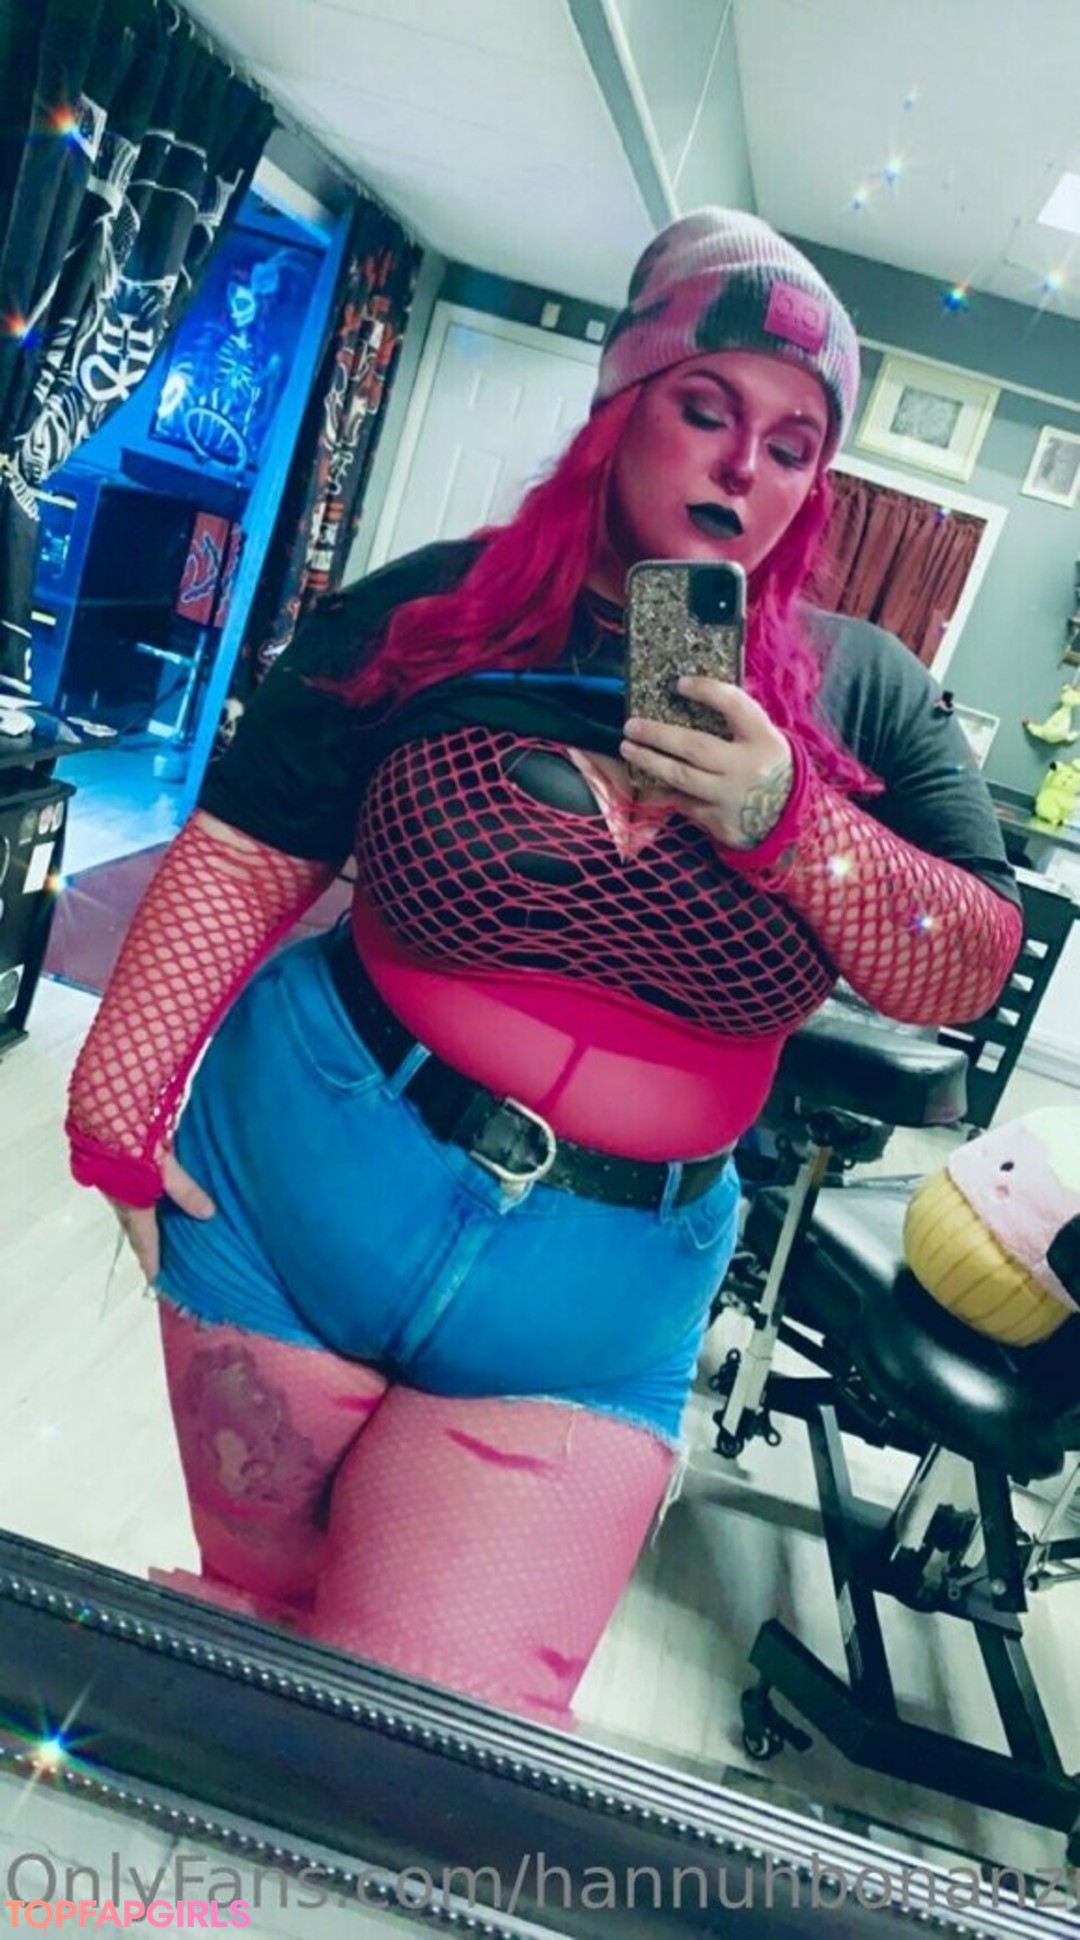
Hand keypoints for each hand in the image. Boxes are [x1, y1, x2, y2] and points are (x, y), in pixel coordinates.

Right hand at [109, 1152, 215, 1282]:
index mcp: (132, 1204)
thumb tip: (208, 1214)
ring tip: (156, 1230)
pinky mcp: (106, 1166)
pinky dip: (136, 1199)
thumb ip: (185, 1190)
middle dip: (146, 1243)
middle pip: (134, 1227)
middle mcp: (118, 1198)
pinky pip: (124, 1192)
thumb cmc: (133, 1142)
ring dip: (141, 1220)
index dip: (152, 1261)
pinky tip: (147, 1194)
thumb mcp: (165, 1167)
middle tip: (157, 1258)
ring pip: (128, 1208)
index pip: (144, 1241)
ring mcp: (109, 1182)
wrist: (102, 1113)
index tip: (157, 1281)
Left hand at [621, 677, 794, 849]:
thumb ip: (739, 720)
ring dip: (650, 761)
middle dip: (658, 735)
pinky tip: (645, 781)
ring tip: (628, 748)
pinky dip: (663, 791)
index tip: (679, 683)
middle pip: (696, 747)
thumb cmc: (767, 767)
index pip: (734, 706)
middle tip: (631, 725)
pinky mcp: (719, 822)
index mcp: (763, 739)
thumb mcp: (765, 739)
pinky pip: (684, 803)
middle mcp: (747, 768)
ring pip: (682, 778)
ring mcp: (731, 797)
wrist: (789, 819)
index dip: (707, 691)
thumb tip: (695, 690)